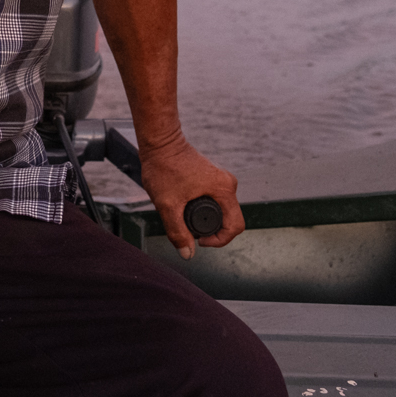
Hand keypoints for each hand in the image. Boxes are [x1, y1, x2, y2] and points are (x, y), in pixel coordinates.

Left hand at [139, 131, 244, 258]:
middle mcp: (227, 184)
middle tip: (188, 228)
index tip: (200, 240)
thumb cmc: (164, 167)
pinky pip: (215, 201)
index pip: (235, 227)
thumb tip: (187, 254)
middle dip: (211, 231)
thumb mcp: (167, 204)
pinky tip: (184, 205)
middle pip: (229, 220)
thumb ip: (177, 232)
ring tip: (183, 215)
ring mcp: (221, 180)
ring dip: (205, 220)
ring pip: (221, 211)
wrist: (159, 143)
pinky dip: (202, 209)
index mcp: (224, 190)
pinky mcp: (213, 179)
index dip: (219, 240)